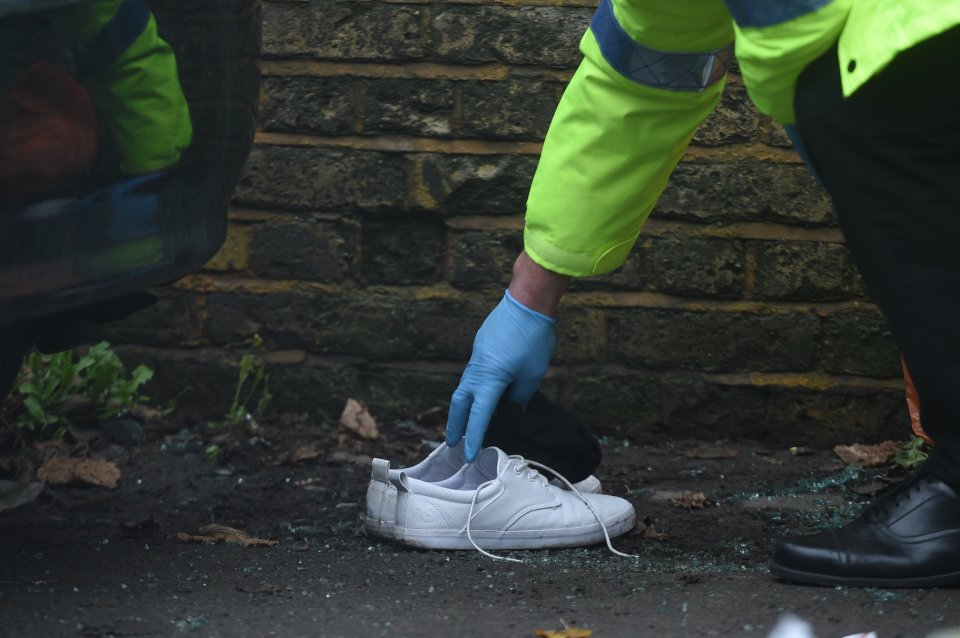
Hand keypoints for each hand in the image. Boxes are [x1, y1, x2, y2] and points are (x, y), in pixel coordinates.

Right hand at [446, 290, 555, 460]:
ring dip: (464, 406)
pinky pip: (474, 373)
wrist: (528, 301)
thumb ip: (521, 395)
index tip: (469, 455)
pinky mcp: (481, 346)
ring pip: (465, 386)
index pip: (479, 415)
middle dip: (455, 424)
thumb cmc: (534, 337)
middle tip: (452, 442)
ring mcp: (477, 356)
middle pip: (459, 402)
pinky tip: (485, 394)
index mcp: (490, 379)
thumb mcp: (533, 374)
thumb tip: (514, 408)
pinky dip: (475, 388)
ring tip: (467, 422)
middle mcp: (477, 368)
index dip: (474, 436)